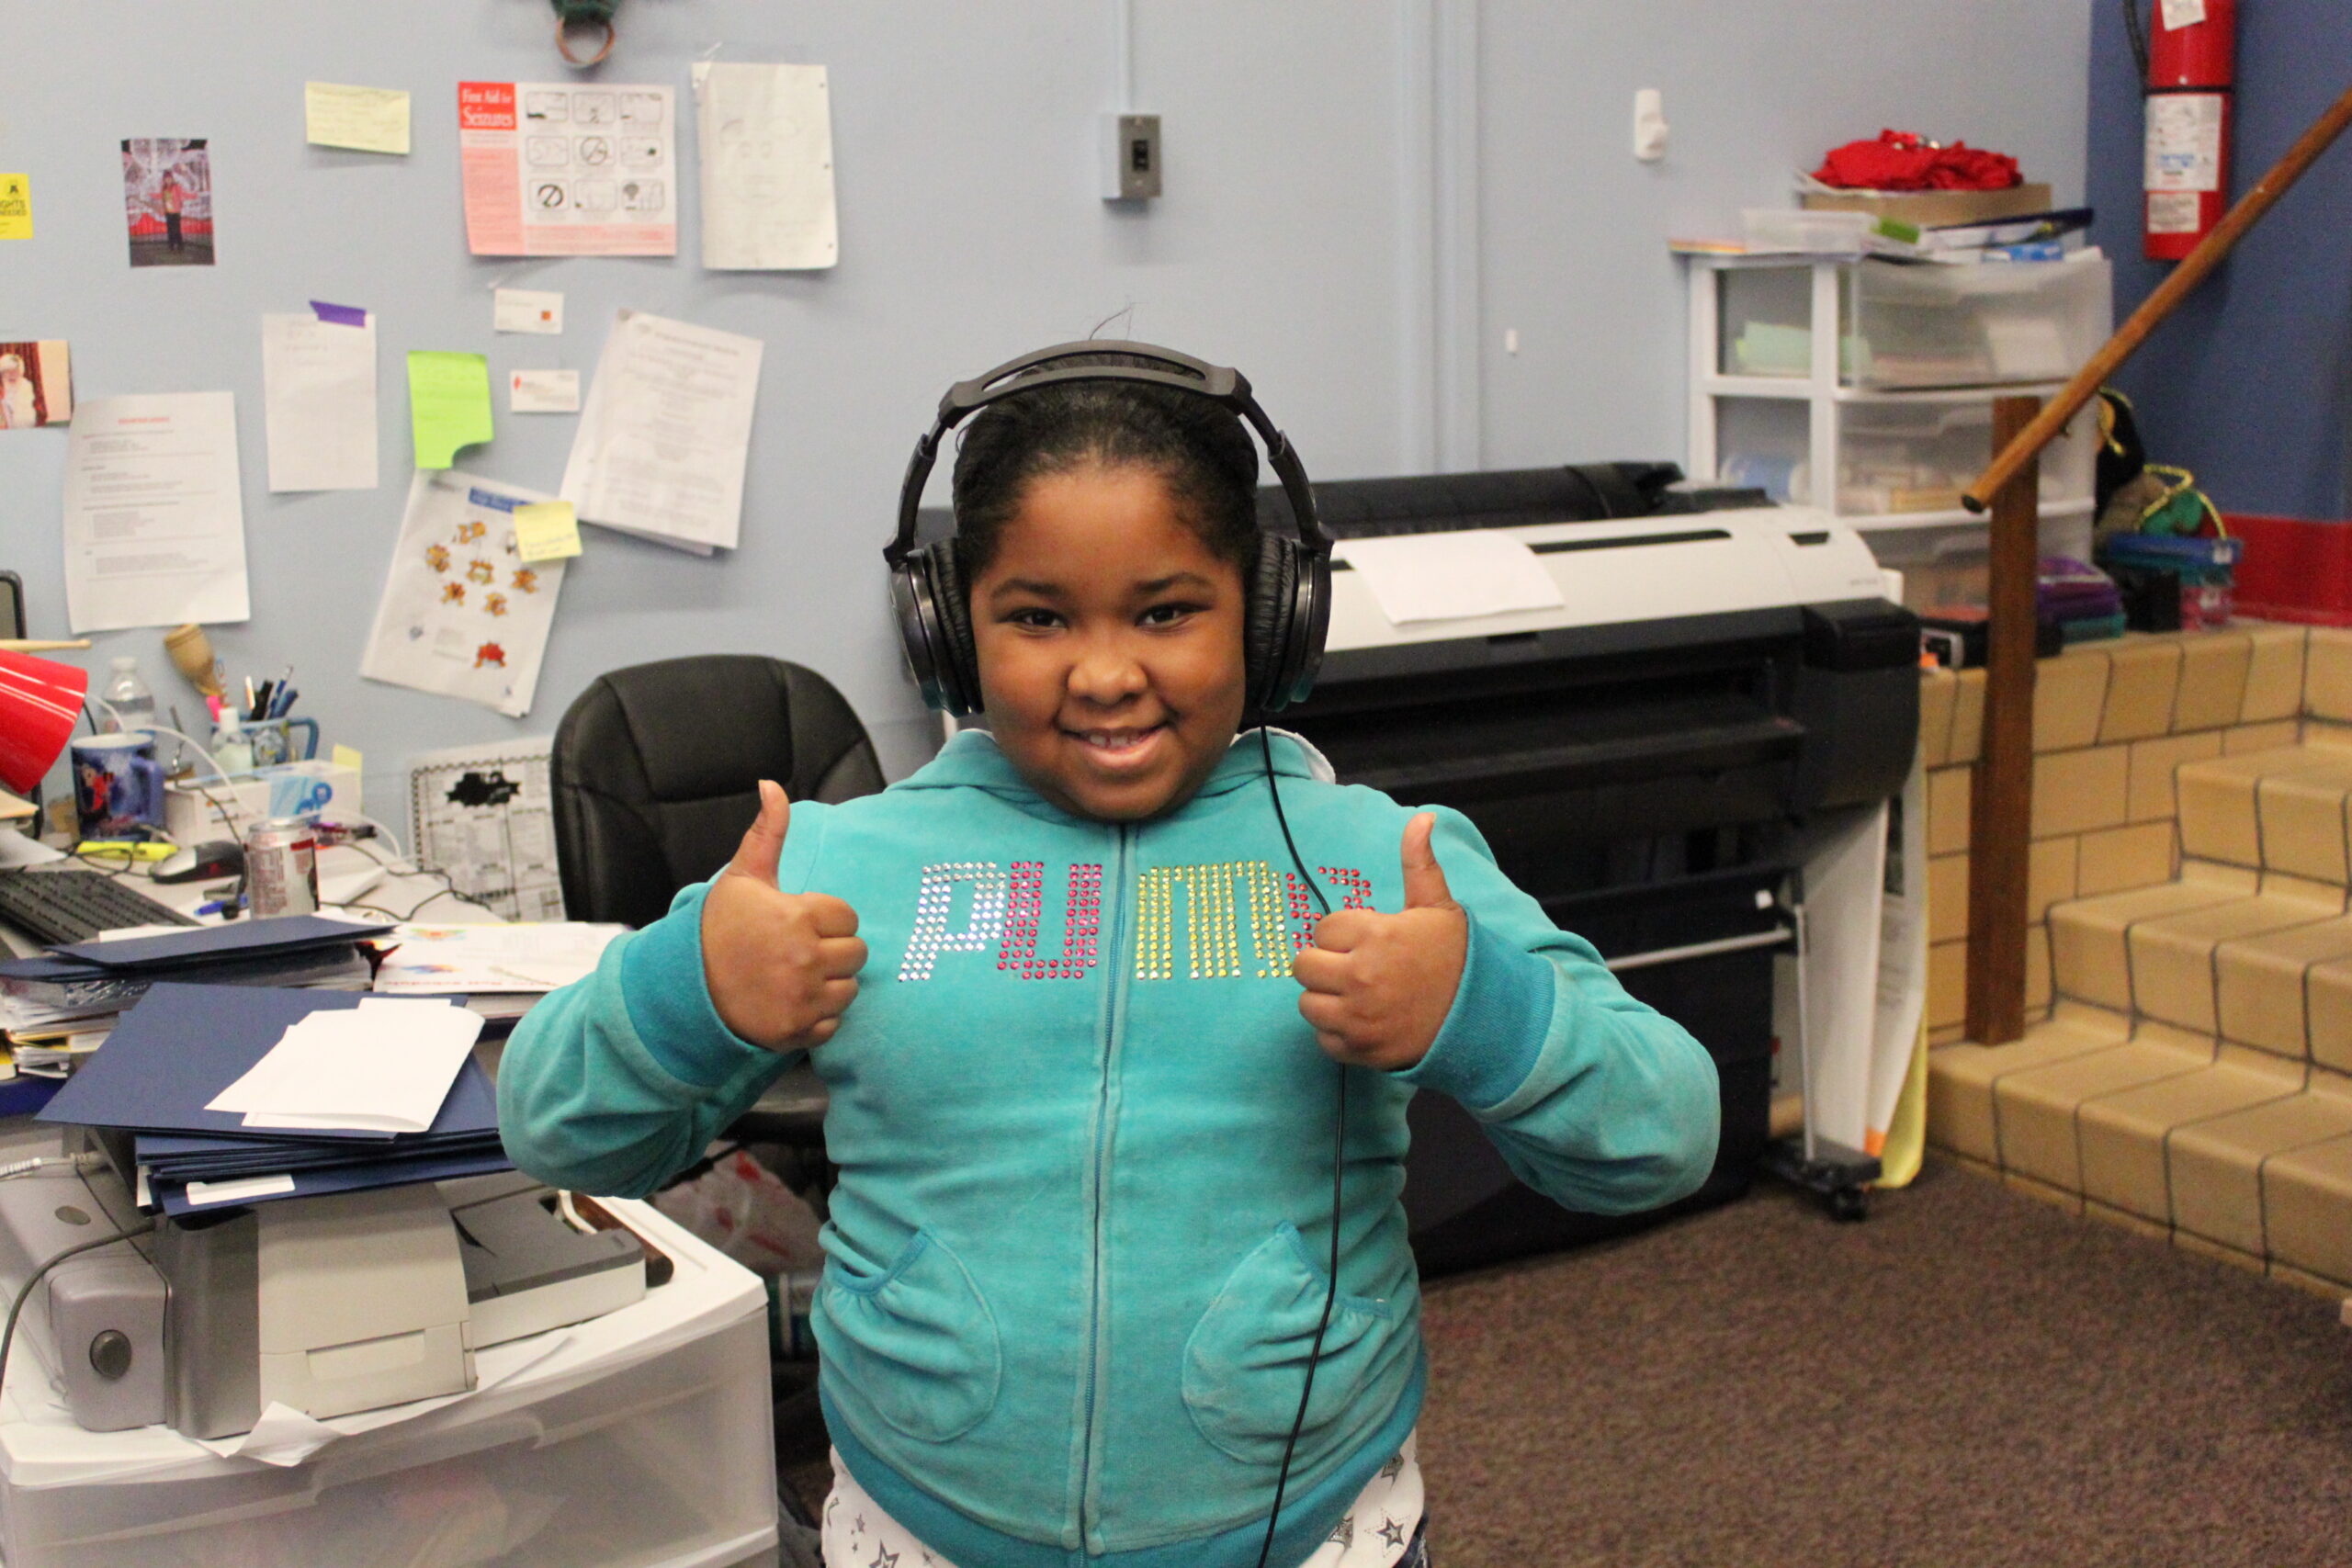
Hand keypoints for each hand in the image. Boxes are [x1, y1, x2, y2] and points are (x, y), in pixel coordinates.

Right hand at [701, 780, 865, 1051]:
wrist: (683, 986)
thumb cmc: (717, 929)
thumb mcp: (742, 877)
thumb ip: (768, 832)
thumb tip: (772, 784)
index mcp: (798, 917)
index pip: (848, 918)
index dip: (826, 920)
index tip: (799, 923)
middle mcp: (806, 959)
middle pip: (856, 955)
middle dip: (833, 951)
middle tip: (799, 951)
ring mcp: (802, 999)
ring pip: (849, 990)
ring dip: (829, 984)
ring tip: (796, 977)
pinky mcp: (796, 1031)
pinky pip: (834, 1024)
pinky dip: (818, 1017)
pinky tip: (791, 1002)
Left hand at [1291, 812, 1467, 1070]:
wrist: (1482, 1017)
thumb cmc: (1457, 958)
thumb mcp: (1438, 906)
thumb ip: (1419, 863)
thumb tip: (1421, 816)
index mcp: (1376, 936)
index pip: (1323, 928)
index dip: (1342, 933)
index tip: (1366, 940)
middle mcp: (1360, 977)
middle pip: (1303, 966)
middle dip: (1324, 963)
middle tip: (1352, 966)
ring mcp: (1358, 1018)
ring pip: (1308, 1004)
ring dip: (1326, 998)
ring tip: (1355, 994)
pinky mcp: (1359, 1050)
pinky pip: (1323, 1039)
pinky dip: (1337, 1033)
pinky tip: (1363, 1020)